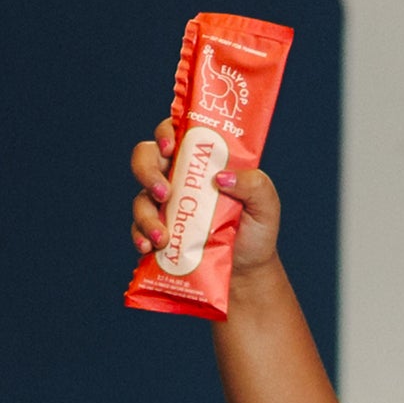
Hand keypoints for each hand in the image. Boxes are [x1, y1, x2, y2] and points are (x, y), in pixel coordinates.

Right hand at [129, 131, 281, 284]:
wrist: (248, 270)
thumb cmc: (256, 229)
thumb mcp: (266, 205)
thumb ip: (254, 184)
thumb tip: (221, 176)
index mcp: (202, 161)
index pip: (176, 132)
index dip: (166, 132)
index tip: (172, 147)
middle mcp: (178, 176)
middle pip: (146, 156)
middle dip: (146, 170)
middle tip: (164, 193)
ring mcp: (164, 203)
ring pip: (141, 196)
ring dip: (145, 215)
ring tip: (162, 237)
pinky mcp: (157, 228)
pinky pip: (137, 227)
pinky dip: (140, 236)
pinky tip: (150, 247)